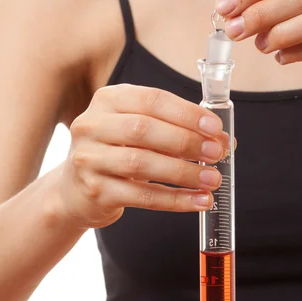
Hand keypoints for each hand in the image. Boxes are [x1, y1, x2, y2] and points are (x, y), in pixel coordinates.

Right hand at [57, 84, 230, 228]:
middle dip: (187, 141)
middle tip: (218, 153)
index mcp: (108, 100)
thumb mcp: (139, 129)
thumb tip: (225, 140)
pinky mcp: (95, 191)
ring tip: (213, 179)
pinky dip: (176, 200)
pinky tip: (199, 201)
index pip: (151, 100)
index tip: (216, 127)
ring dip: (184, 172)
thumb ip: (177, 128)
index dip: (186, 113)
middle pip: (143, 129)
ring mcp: (89, 159)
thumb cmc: (118, 150)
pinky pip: (142, 197)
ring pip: (142, 164)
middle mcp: (92, 125)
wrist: (76, 189)